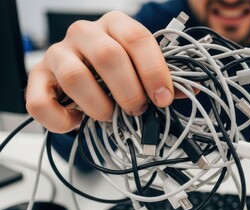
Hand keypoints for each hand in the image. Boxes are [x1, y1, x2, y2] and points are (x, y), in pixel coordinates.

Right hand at [26, 11, 173, 132]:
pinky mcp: (38, 77)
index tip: (163, 98)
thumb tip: (190, 91)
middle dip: (129, 91)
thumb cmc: (117, 70)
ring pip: (74, 77)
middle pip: (108, 56)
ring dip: (98, 106)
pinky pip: (39, 101)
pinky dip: (61, 120)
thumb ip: (164, 79)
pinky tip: (77, 122)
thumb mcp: (141, 69)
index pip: (138, 38)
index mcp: (116, 25)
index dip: (154, 71)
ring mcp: (58, 53)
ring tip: (109, 117)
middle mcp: (85, 33)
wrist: (81, 73)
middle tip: (138, 110)